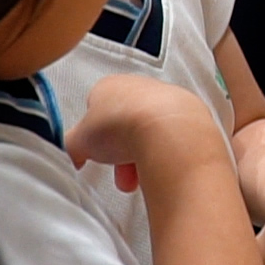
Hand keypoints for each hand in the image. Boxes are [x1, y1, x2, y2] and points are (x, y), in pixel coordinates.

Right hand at [65, 75, 228, 191]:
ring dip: (142, 157)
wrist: (172, 133)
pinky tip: (163, 167)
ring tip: (140, 179)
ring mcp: (169, 98)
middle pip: (125, 125)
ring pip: (150, 133)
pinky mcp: (193, 115)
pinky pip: (174, 138)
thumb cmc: (123, 127)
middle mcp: (141, 87)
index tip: (94, 154)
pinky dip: (167, 154)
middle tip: (120, 175)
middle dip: (120, 154)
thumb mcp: (80, 140)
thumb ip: (71, 146)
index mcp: (110, 85)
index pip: (95, 110)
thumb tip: (71, 154)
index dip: (94, 137)